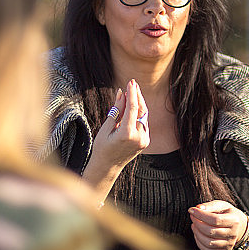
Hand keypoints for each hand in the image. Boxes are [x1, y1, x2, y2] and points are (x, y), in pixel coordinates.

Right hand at [81, 79, 149, 201]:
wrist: (108, 167)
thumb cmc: (102, 147)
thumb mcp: (106, 128)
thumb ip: (116, 110)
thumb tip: (122, 93)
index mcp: (127, 134)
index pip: (133, 108)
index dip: (132, 93)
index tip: (131, 82)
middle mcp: (139, 137)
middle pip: (141, 110)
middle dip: (137, 95)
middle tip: (132, 83)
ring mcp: (144, 140)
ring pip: (144, 116)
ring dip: (139, 103)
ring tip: (132, 91)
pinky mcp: (145, 141)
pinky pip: (143, 122)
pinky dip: (139, 112)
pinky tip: (133, 104)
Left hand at [188, 200, 248, 249]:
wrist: (239, 226)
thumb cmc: (228, 214)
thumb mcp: (222, 205)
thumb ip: (211, 205)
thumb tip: (198, 208)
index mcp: (234, 220)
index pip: (215, 220)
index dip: (201, 215)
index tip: (192, 210)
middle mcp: (232, 234)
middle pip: (211, 231)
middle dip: (197, 223)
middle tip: (193, 217)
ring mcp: (229, 244)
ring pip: (208, 243)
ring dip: (197, 234)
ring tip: (194, 225)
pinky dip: (199, 243)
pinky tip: (198, 235)